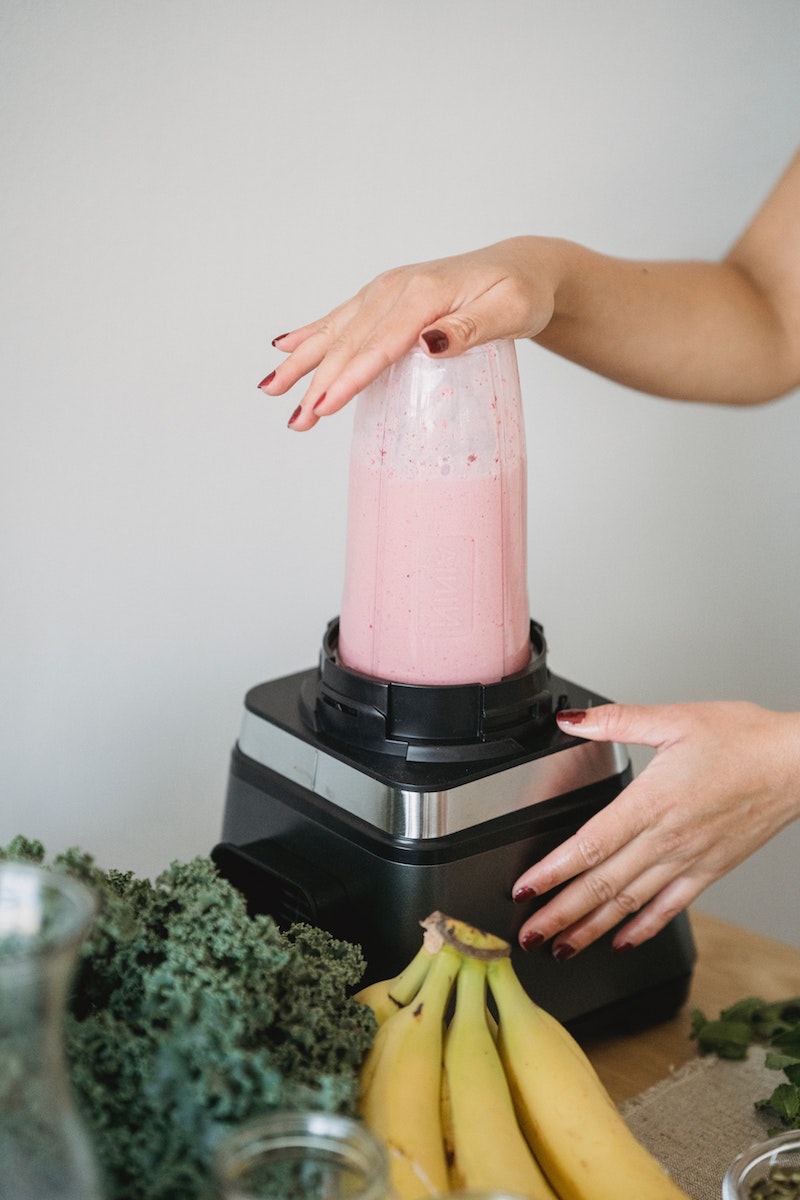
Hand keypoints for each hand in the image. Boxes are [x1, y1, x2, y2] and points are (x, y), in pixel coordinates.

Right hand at [258, 237, 564, 429]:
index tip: (325, 406)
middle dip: (317, 382)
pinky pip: (341, 317)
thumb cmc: (522, 293)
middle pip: (350, 342)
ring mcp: (386, 290)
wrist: (523, 267)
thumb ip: (470, 328)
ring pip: (336, 332)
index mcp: (425, 294)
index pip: (381, 344)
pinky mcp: (384, 296)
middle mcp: (397, 288)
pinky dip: (311, 333)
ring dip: (303, 364)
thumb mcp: (510, 310)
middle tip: (296, 421)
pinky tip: (283, 346)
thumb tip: (428, 342)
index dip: (351, 377)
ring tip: (272, 391)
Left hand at [513, 701, 799, 956]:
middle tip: (528, 935)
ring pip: (630, 903)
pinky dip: (641, 928)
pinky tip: (620, 942)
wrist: (798, 765)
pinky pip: (669, 908)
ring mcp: (689, 860)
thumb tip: (571, 720)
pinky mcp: (709, 871)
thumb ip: (616, 720)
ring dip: (591, 929)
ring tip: (562, 948)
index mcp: (652, 801)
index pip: (590, 845)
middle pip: (602, 885)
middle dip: (560, 914)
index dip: (553, 871)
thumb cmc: (743, 739)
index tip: (525, 889)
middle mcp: (667, 839)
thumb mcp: (674, 719)